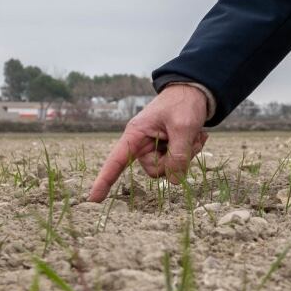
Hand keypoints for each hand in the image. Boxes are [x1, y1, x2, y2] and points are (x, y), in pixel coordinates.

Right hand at [87, 84, 209, 200]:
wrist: (195, 91)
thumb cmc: (184, 103)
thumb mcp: (184, 127)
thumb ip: (179, 155)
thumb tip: (173, 181)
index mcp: (136, 133)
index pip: (117, 160)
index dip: (105, 180)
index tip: (93, 199)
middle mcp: (142, 143)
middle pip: (155, 169)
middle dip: (175, 160)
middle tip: (190, 141)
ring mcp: (155, 147)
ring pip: (169, 168)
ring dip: (186, 154)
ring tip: (194, 136)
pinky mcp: (167, 149)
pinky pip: (177, 163)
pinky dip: (191, 151)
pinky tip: (197, 136)